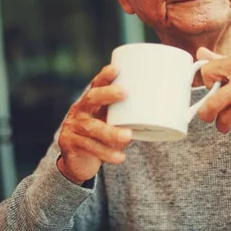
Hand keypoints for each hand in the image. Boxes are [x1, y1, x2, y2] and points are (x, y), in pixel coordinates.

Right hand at [57, 64, 131, 184]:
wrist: (78, 162)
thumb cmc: (101, 137)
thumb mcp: (110, 124)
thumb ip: (126, 118)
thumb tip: (160, 112)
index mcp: (90, 102)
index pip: (96, 85)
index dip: (105, 76)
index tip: (116, 69)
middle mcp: (79, 111)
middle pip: (91, 98)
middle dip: (107, 94)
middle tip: (125, 93)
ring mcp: (73, 127)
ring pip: (92, 128)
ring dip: (111, 132)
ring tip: (128, 136)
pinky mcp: (71, 144)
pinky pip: (90, 147)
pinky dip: (107, 153)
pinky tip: (120, 157)